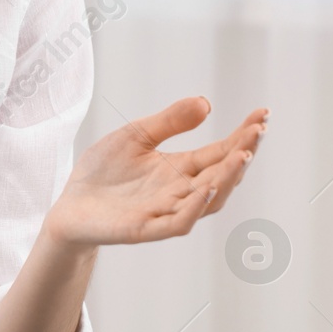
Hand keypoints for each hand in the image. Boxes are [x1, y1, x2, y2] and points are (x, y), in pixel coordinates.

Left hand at [42, 97, 266, 249]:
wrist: (70, 205)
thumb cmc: (103, 172)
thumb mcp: (135, 136)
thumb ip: (169, 122)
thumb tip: (206, 103)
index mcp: (182, 169)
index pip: (221, 152)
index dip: (243, 135)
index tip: (263, 114)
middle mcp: (181, 191)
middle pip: (223, 175)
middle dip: (242, 153)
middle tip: (257, 132)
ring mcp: (166, 211)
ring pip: (209, 200)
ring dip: (228, 179)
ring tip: (242, 156)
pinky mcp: (147, 228)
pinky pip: (179, 222)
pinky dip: (196, 207)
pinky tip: (207, 187)